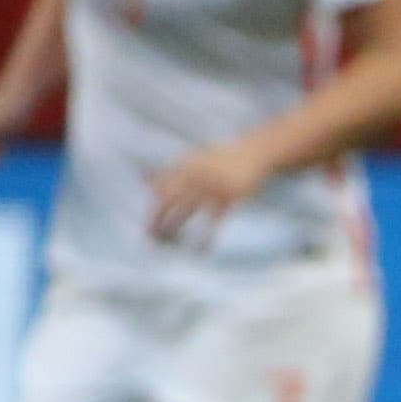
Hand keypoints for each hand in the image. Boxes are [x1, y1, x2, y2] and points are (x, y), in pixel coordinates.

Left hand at [147, 136, 273, 242]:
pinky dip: (206, 237)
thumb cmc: (224, 156)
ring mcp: (212, 188)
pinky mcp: (230, 199)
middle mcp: (195, 176)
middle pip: (169, 200)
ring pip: (186, 212)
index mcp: (185, 166)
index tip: (149, 220)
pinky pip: (214, 222)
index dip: (153, 205)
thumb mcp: (195, 156)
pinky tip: (201, 249)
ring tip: (168, 242)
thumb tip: (144, 180)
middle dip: (157, 218)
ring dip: (174, 227)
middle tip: (150, 235)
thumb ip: (173, 169)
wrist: (256, 152)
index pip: (161, 187)